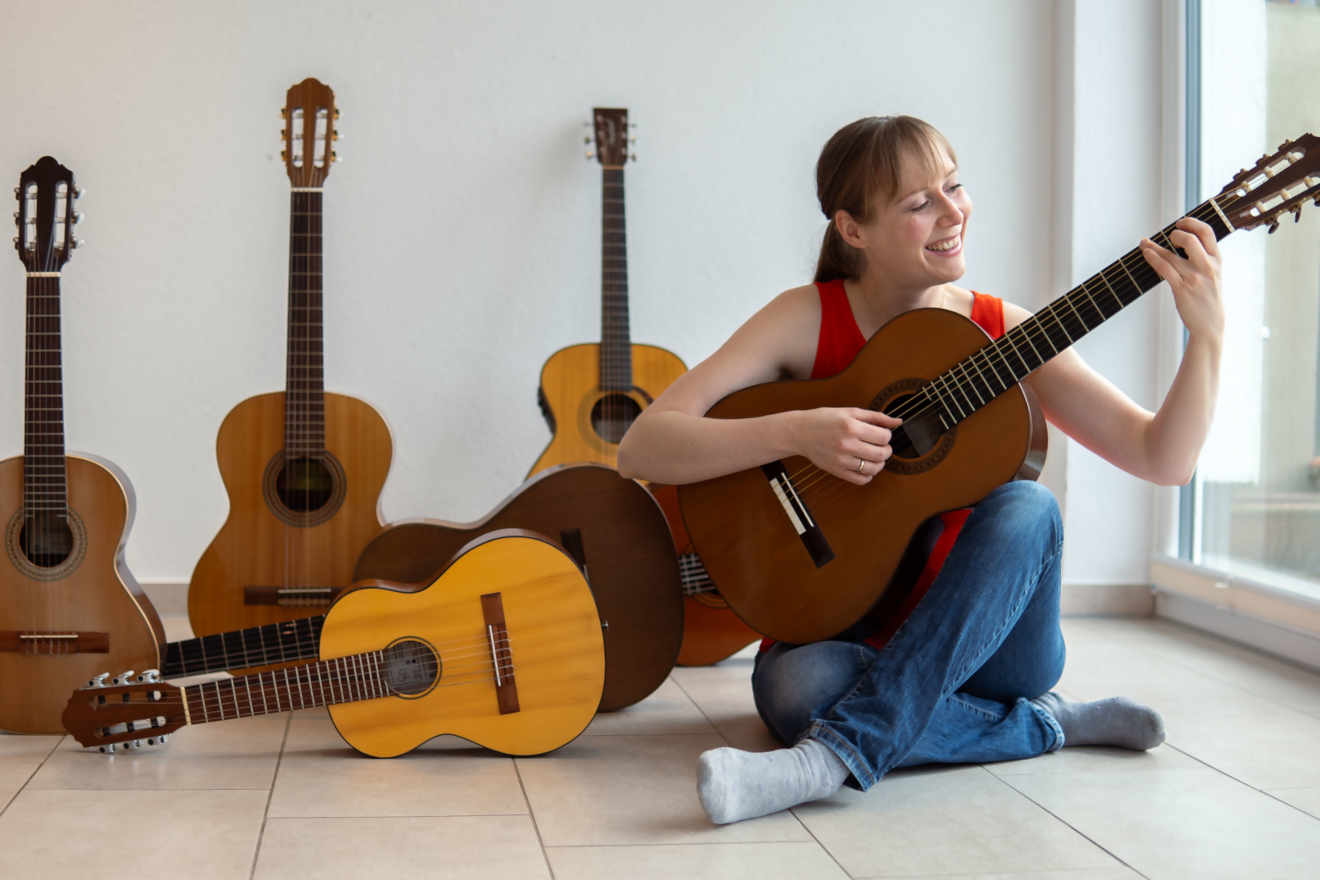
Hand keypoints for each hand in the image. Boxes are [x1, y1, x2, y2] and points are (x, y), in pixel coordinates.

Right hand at [788, 407, 901, 484]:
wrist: (800, 432)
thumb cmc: (825, 419)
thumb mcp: (850, 412)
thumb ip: (876, 417)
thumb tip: (898, 422)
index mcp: (851, 427)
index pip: (884, 437)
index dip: (887, 436)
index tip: (880, 434)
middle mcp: (847, 444)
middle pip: (882, 454)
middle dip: (886, 450)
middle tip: (880, 446)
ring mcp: (841, 460)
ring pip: (874, 468)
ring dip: (879, 463)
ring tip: (874, 456)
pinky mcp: (837, 471)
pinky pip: (861, 480)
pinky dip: (868, 475)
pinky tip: (864, 466)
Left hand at [1139, 217, 1223, 344]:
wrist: (1210, 324)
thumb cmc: (1208, 298)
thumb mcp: (1213, 274)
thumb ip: (1203, 258)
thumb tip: (1185, 240)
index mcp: (1217, 260)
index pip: (1207, 232)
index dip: (1192, 223)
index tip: (1180, 222)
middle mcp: (1207, 267)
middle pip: (1191, 239)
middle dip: (1176, 234)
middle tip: (1168, 237)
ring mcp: (1194, 278)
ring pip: (1172, 256)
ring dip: (1154, 247)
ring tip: (1144, 243)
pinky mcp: (1182, 289)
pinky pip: (1164, 269)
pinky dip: (1153, 258)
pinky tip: (1146, 253)